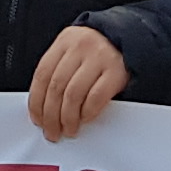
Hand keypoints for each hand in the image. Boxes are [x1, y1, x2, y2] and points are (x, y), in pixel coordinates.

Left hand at [27, 23, 130, 141]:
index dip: (37, 101)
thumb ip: (59, 71)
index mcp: (65, 41)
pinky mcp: (116, 71)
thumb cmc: (99, 51)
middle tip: (52, 132)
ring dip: (68, 118)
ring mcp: (99, 57)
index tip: (37, 119)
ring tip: (69, 129)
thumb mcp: (75, 51)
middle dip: (51, 115)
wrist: (133, 39)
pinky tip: (85, 119)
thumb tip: (43, 108)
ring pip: (73, 94)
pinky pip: (96, 97)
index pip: (42, 74)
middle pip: (56, 86)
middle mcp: (80, 46)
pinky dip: (87, 112)